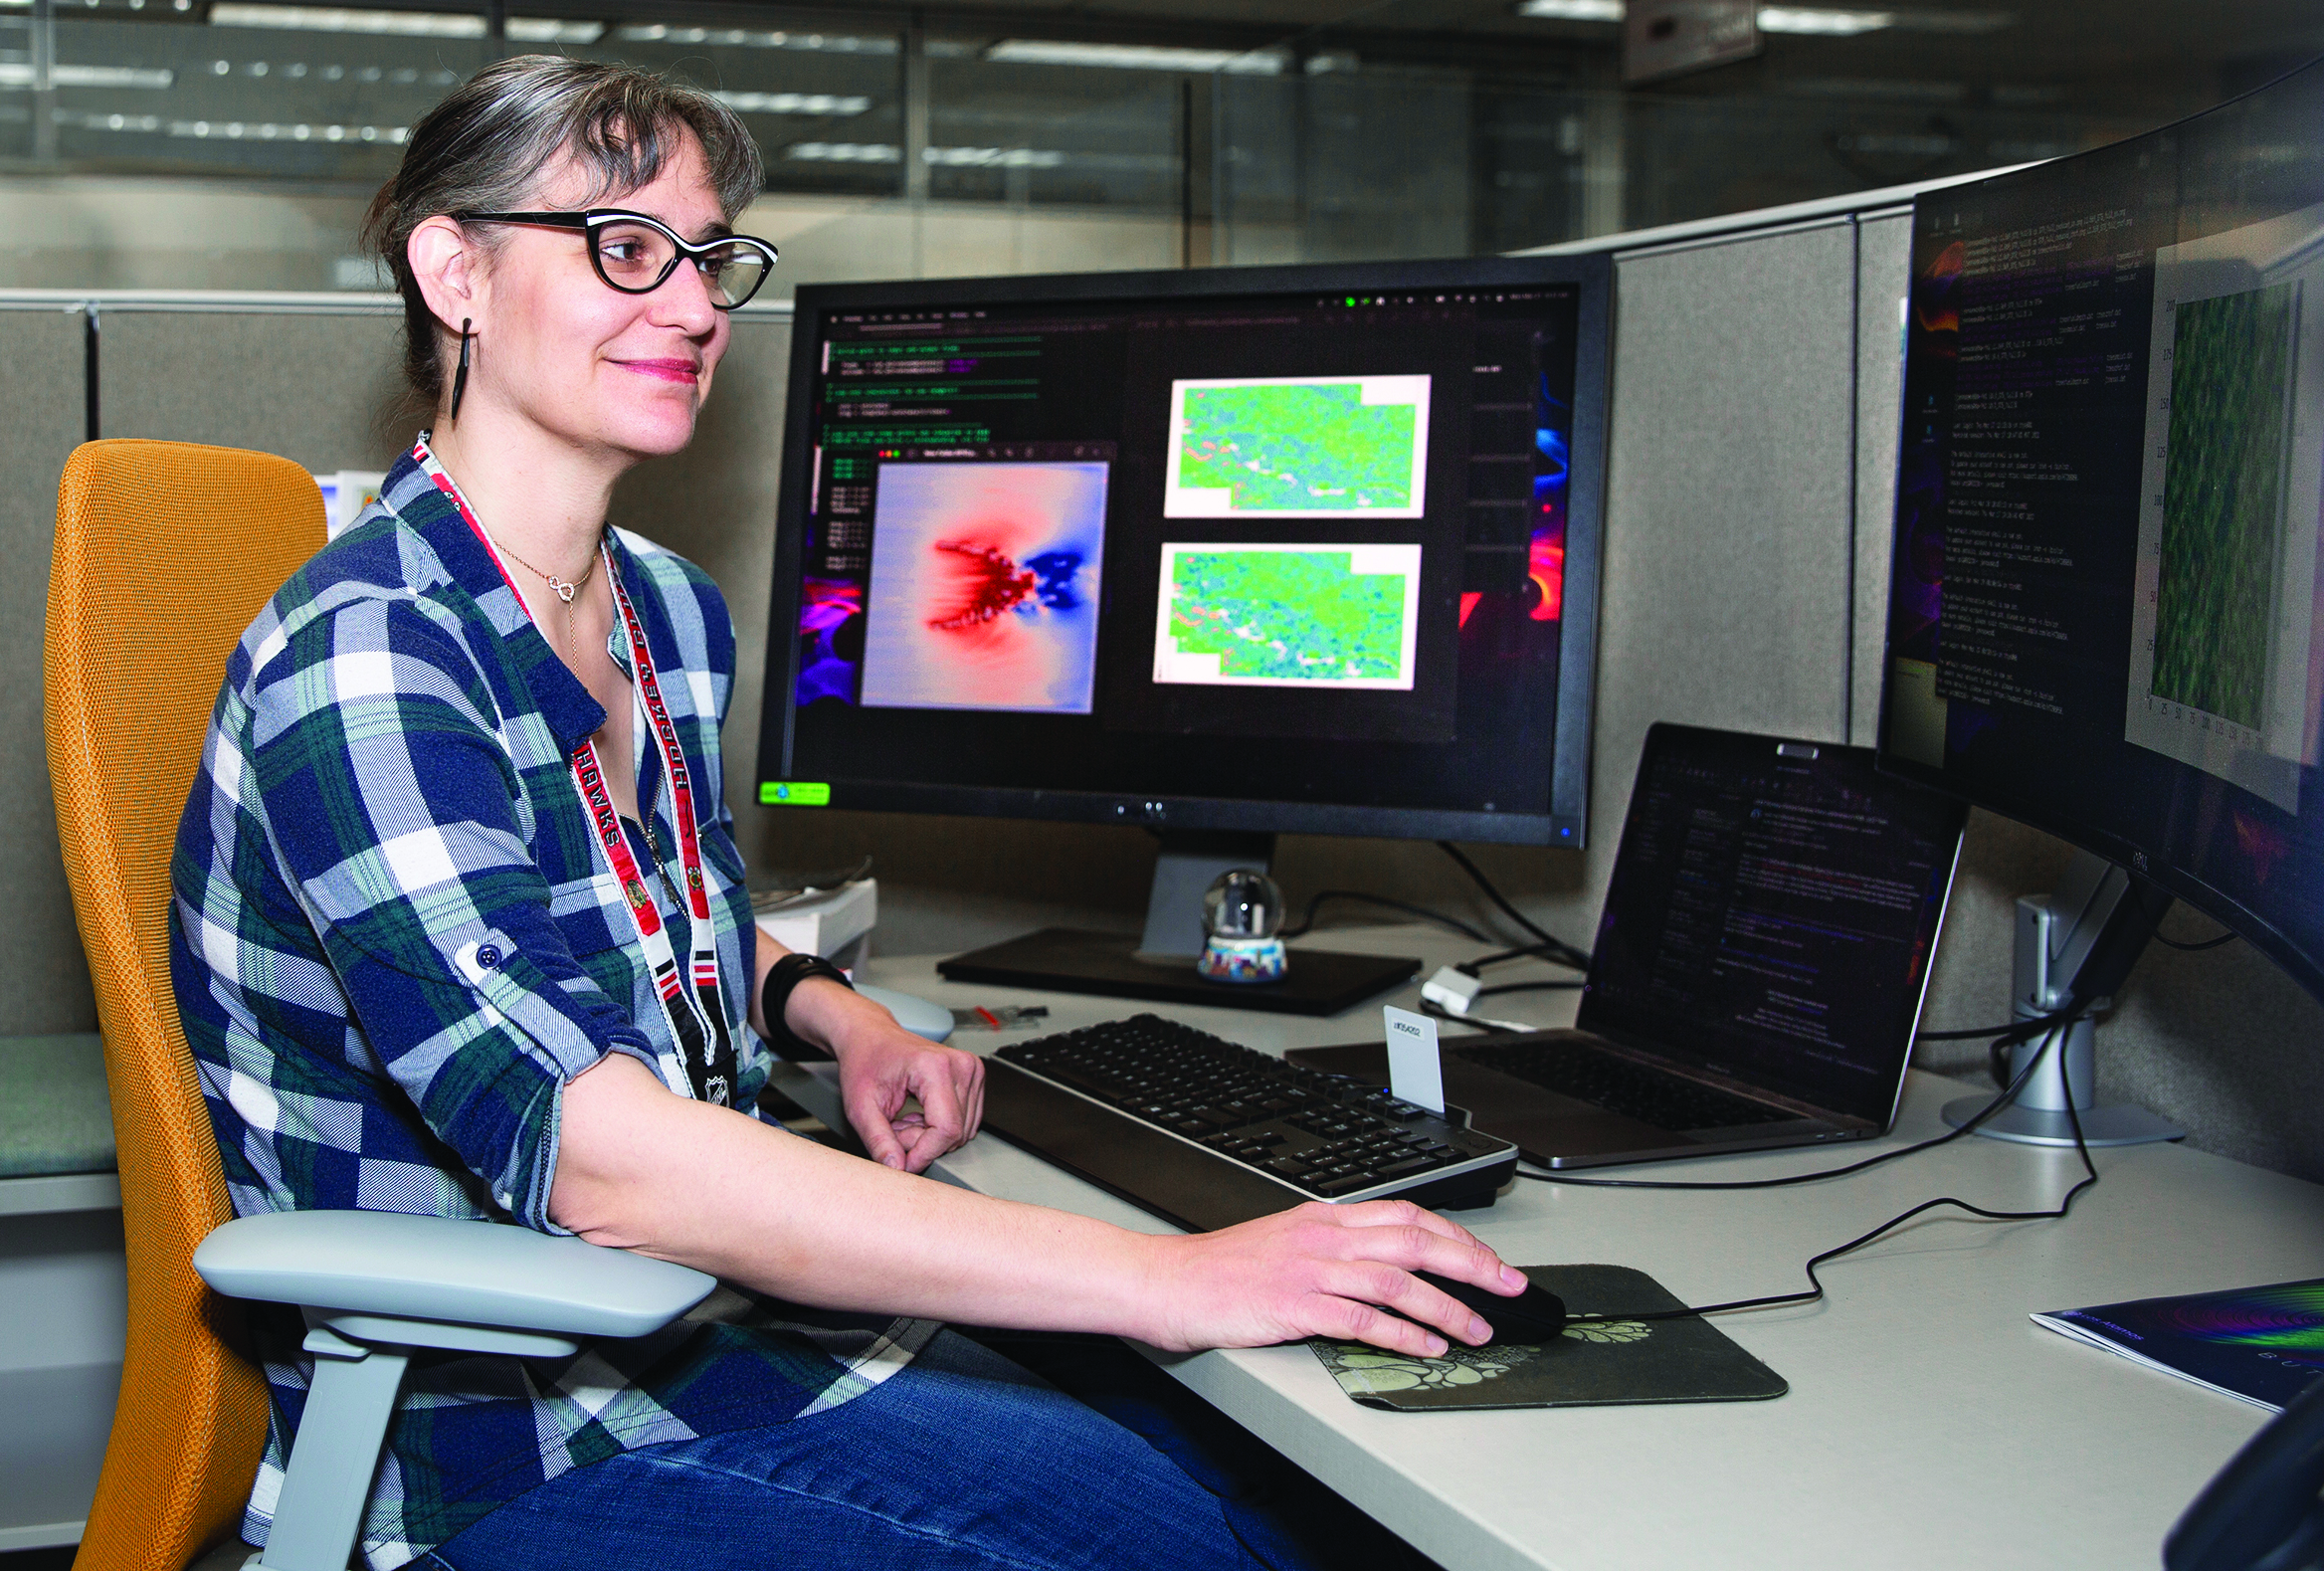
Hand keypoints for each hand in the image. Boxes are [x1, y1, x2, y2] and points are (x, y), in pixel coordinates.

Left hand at [800, 984, 984, 1171]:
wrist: (871, 1037)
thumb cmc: (866, 1061)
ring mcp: (971, 1070)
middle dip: (922, 1144)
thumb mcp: (860, 1106)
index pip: (946, 1129)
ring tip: (904, 1121)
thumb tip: (897, 1167)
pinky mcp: (973, 1077)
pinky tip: (919, 1116)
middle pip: (955, 1132)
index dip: (924, 1154)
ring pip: (962, 1130)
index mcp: (935, 1066)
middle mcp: (961, 1065)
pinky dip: (939, 1128)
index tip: (903, 1163)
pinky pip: (965, 1121)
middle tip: (894, 1130)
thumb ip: (878, 1140)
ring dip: (930, 1137)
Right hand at [1143, 1199, 1526, 1357]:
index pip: (1410, 1216)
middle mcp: (1325, 1235)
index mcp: (1326, 1218)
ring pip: (1399, 1280)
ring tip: (1479, 1329)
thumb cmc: (1222, 1271)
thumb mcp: (1287, 1243)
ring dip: (1448, 1306)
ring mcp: (1311, 1268)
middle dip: (1473, 1264)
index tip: (1491, 1261)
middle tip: (1510, 1288)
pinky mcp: (1296, 1303)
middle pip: (1417, 1240)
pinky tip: (1428, 1347)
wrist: (1168, 1282)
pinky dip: (1404, 1333)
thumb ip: (1336, 1250)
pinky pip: (1364, 1319)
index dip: (1460, 1237)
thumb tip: (1389, 1269)